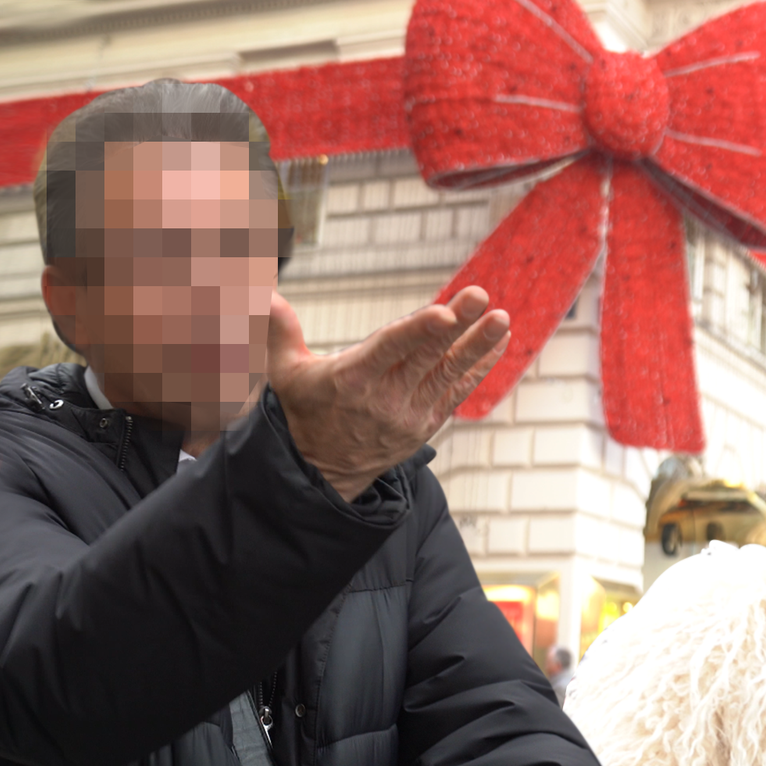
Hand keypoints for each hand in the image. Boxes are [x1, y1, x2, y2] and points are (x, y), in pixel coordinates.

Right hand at [267, 286, 509, 500]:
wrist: (326, 471)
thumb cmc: (306, 410)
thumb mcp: (286, 372)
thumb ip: (279, 330)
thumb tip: (262, 293)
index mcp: (352, 381)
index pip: (390, 350)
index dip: (418, 332)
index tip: (443, 313)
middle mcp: (385, 399)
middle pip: (427, 357)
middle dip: (458, 326)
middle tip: (481, 295)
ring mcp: (410, 413)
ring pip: (449, 374)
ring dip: (478, 345)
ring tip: (502, 318)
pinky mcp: (427, 422)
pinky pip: (458, 390)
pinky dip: (480, 366)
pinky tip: (499, 341)